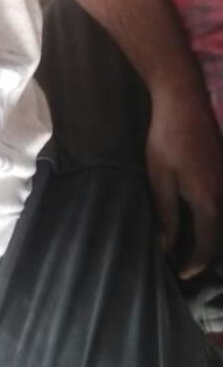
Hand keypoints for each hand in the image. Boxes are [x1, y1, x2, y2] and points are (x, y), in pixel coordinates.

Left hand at [146, 83, 222, 277]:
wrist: (183, 103)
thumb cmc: (167, 141)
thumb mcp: (160, 180)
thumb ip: (167, 214)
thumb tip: (166, 245)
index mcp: (209, 201)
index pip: (206, 244)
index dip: (194, 263)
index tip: (182, 274)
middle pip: (217, 233)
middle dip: (203, 252)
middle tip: (184, 263)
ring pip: (220, 218)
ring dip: (208, 233)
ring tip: (188, 244)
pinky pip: (220, 201)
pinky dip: (210, 215)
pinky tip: (196, 216)